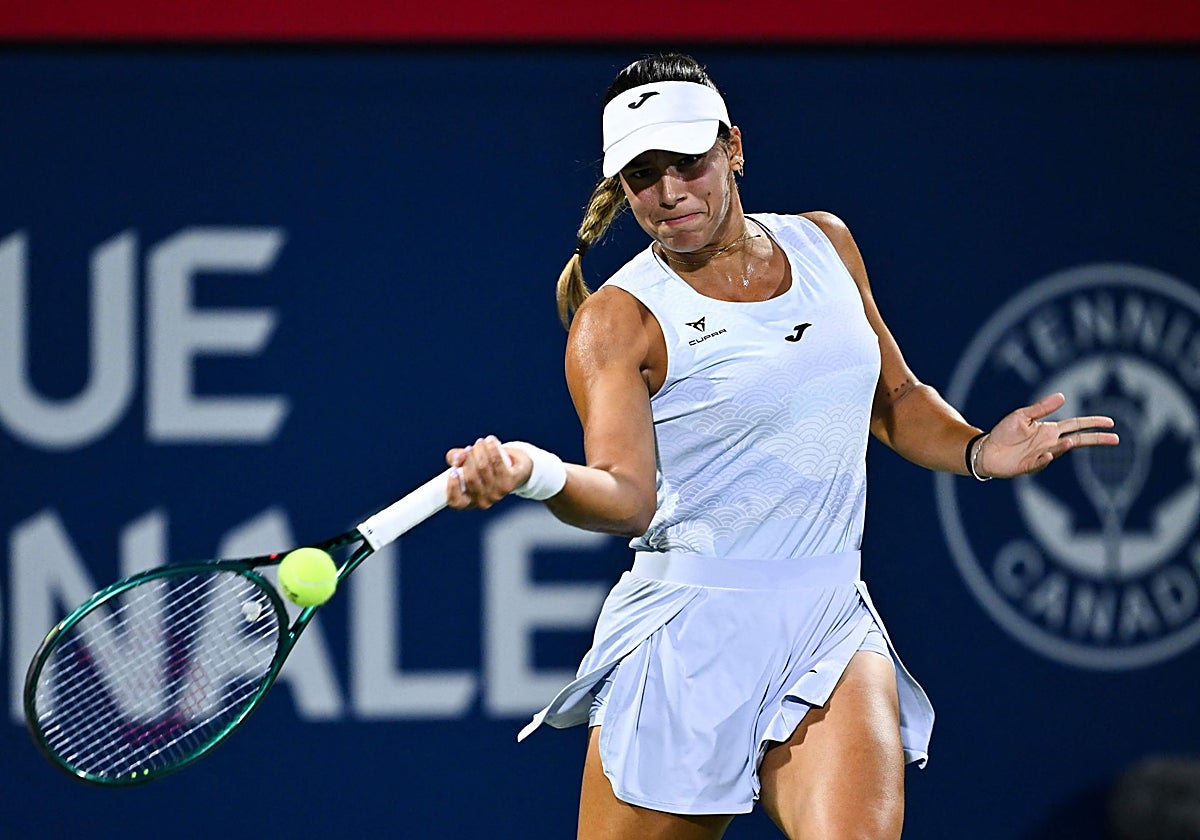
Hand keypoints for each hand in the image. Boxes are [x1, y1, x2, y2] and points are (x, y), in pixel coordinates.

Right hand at [445, 435, 532, 509]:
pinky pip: (497, 462)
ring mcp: (497, 494)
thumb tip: (458, 456)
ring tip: (480, 442)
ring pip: (483, 467)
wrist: (516, 467)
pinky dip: (492, 448)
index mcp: (468, 501)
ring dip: (480, 450)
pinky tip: (490, 440)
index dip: (452, 487)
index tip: (453, 471)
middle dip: (468, 458)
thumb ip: (454, 458)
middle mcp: (483, 502)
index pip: (456, 502)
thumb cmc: (485, 467)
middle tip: (470, 448)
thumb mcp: (466, 463)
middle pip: (471, 478)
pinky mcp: (509, 484)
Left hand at [976, 392, 1119, 478]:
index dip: (1093, 423)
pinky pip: (1039, 463)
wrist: (986, 450)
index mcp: (1050, 430)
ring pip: (1058, 452)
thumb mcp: (1022, 416)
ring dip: (1063, 447)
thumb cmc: (1004, 433)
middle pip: (1078, 441)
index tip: (1110, 422)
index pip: (1077, 425)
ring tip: (1069, 442)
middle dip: (1096, 439)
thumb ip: (1041, 408)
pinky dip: (1044, 460)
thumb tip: (1062, 396)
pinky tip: (1046, 455)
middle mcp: (1049, 443)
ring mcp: (1040, 455)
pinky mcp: (1028, 465)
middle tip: (1115, 439)